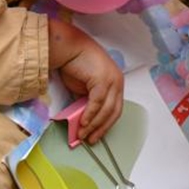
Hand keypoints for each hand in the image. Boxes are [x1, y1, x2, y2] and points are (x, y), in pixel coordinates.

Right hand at [48, 18, 123, 144]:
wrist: (70, 48)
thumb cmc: (76, 66)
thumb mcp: (83, 89)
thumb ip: (87, 103)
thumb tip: (83, 122)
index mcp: (116, 84)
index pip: (115, 109)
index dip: (106, 125)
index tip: (96, 136)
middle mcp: (118, 82)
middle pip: (114, 112)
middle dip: (102, 128)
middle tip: (90, 140)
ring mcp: (112, 81)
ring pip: (106, 109)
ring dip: (94, 125)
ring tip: (82, 134)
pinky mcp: (103, 80)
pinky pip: (97, 103)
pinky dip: (90, 115)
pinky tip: (83, 123)